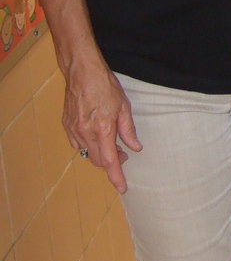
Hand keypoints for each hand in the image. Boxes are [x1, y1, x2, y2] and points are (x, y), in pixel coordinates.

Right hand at [64, 53, 141, 192]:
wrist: (82, 73)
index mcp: (103, 129)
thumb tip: (135, 148)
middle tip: (123, 152)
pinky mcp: (66, 126)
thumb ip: (129, 130)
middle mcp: (86, 133)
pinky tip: (96, 134)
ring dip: (100, 152)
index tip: (122, 188)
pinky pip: (78, 144)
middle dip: (111, 161)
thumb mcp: (124, 107)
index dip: (116, 176)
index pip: (110, 161)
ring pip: (88, 153)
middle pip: (98, 160)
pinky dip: (88, 144)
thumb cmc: (105, 86)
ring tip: (111, 141)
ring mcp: (74, 130)